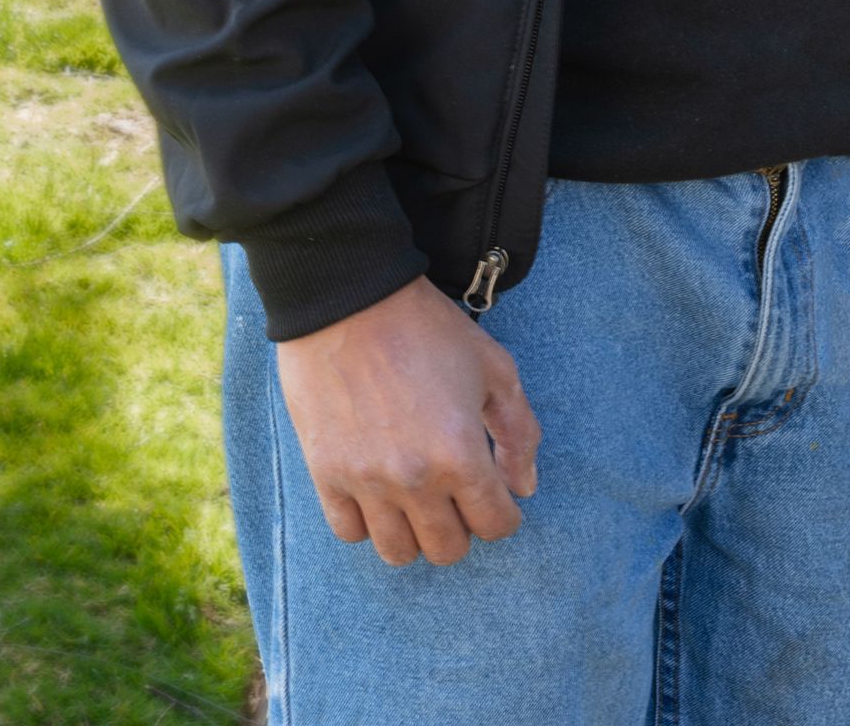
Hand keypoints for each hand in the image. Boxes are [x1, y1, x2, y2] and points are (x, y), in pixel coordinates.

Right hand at [274, 274, 540, 567]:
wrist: (350, 297)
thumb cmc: (427, 326)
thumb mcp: (492, 367)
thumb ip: (518, 431)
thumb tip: (523, 487)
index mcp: (461, 454)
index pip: (495, 525)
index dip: (503, 513)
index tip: (494, 495)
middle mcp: (414, 480)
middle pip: (447, 549)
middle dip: (461, 527)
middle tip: (455, 494)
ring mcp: (366, 481)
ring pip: (398, 552)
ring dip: (414, 532)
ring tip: (416, 499)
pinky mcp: (326, 473)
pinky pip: (349, 532)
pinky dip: (367, 521)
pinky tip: (377, 490)